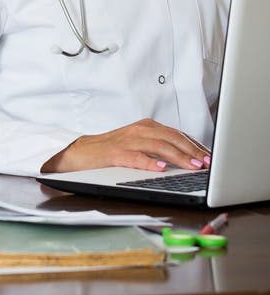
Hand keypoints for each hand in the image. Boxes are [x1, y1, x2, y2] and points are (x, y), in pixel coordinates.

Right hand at [41, 118, 211, 173]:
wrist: (83, 152)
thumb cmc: (114, 150)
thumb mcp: (139, 143)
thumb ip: (160, 146)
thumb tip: (190, 157)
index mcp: (146, 127)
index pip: (177, 134)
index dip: (195, 145)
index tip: (210, 157)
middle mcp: (139, 131)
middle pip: (171, 138)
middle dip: (191, 151)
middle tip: (207, 163)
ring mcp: (127, 141)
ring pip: (158, 146)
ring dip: (177, 157)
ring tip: (192, 166)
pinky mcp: (116, 154)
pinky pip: (136, 157)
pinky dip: (150, 162)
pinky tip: (161, 168)